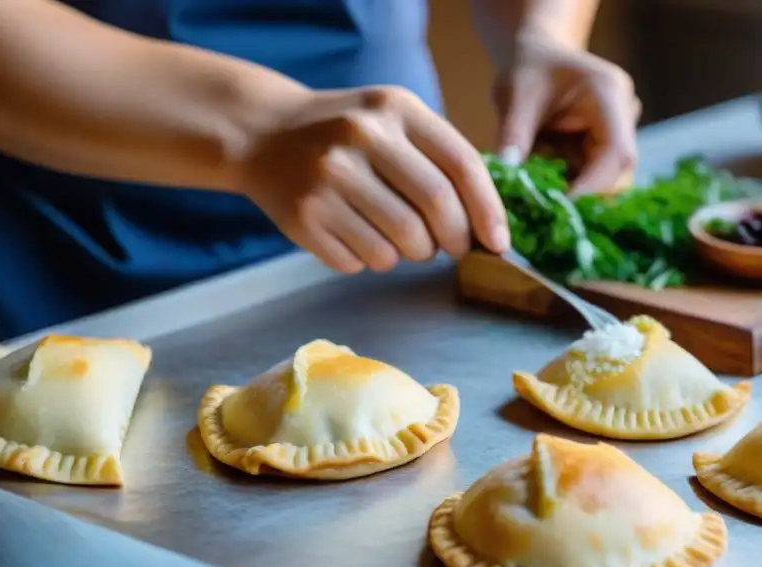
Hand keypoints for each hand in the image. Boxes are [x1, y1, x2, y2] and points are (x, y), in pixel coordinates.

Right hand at [236, 86, 510, 273]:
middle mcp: (361, 138)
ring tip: (399, 237)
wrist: (263, 134)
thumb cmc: (347, 135)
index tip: (498, 243)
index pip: (462, 165)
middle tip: (452, 247)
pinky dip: (370, 259)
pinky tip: (356, 234)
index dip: (488, 211)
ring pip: (401, 245)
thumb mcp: (393, 122)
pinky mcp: (305, 217)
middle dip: (455, 240)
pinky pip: (362, 261)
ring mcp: (329, 178)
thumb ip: (440, 160)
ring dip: (413, 253)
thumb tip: (487, 226)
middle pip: (436, 209)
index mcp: (395, 109)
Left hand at [493, 38, 640, 195]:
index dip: (593, 187)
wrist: (537, 58)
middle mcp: (623, 117)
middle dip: (584, 198)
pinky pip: (592, 183)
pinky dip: (569, 193)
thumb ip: (513, 134)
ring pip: (607, 185)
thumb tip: (507, 174)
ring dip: (575, 198)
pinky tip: (546, 199)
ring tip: (542, 207)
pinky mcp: (604, 153)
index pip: (617, 152)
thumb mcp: (515, 96)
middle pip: (618, 175)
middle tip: (547, 218)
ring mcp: (617, 136)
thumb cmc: (528, 69)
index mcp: (609, 93)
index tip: (562, 207)